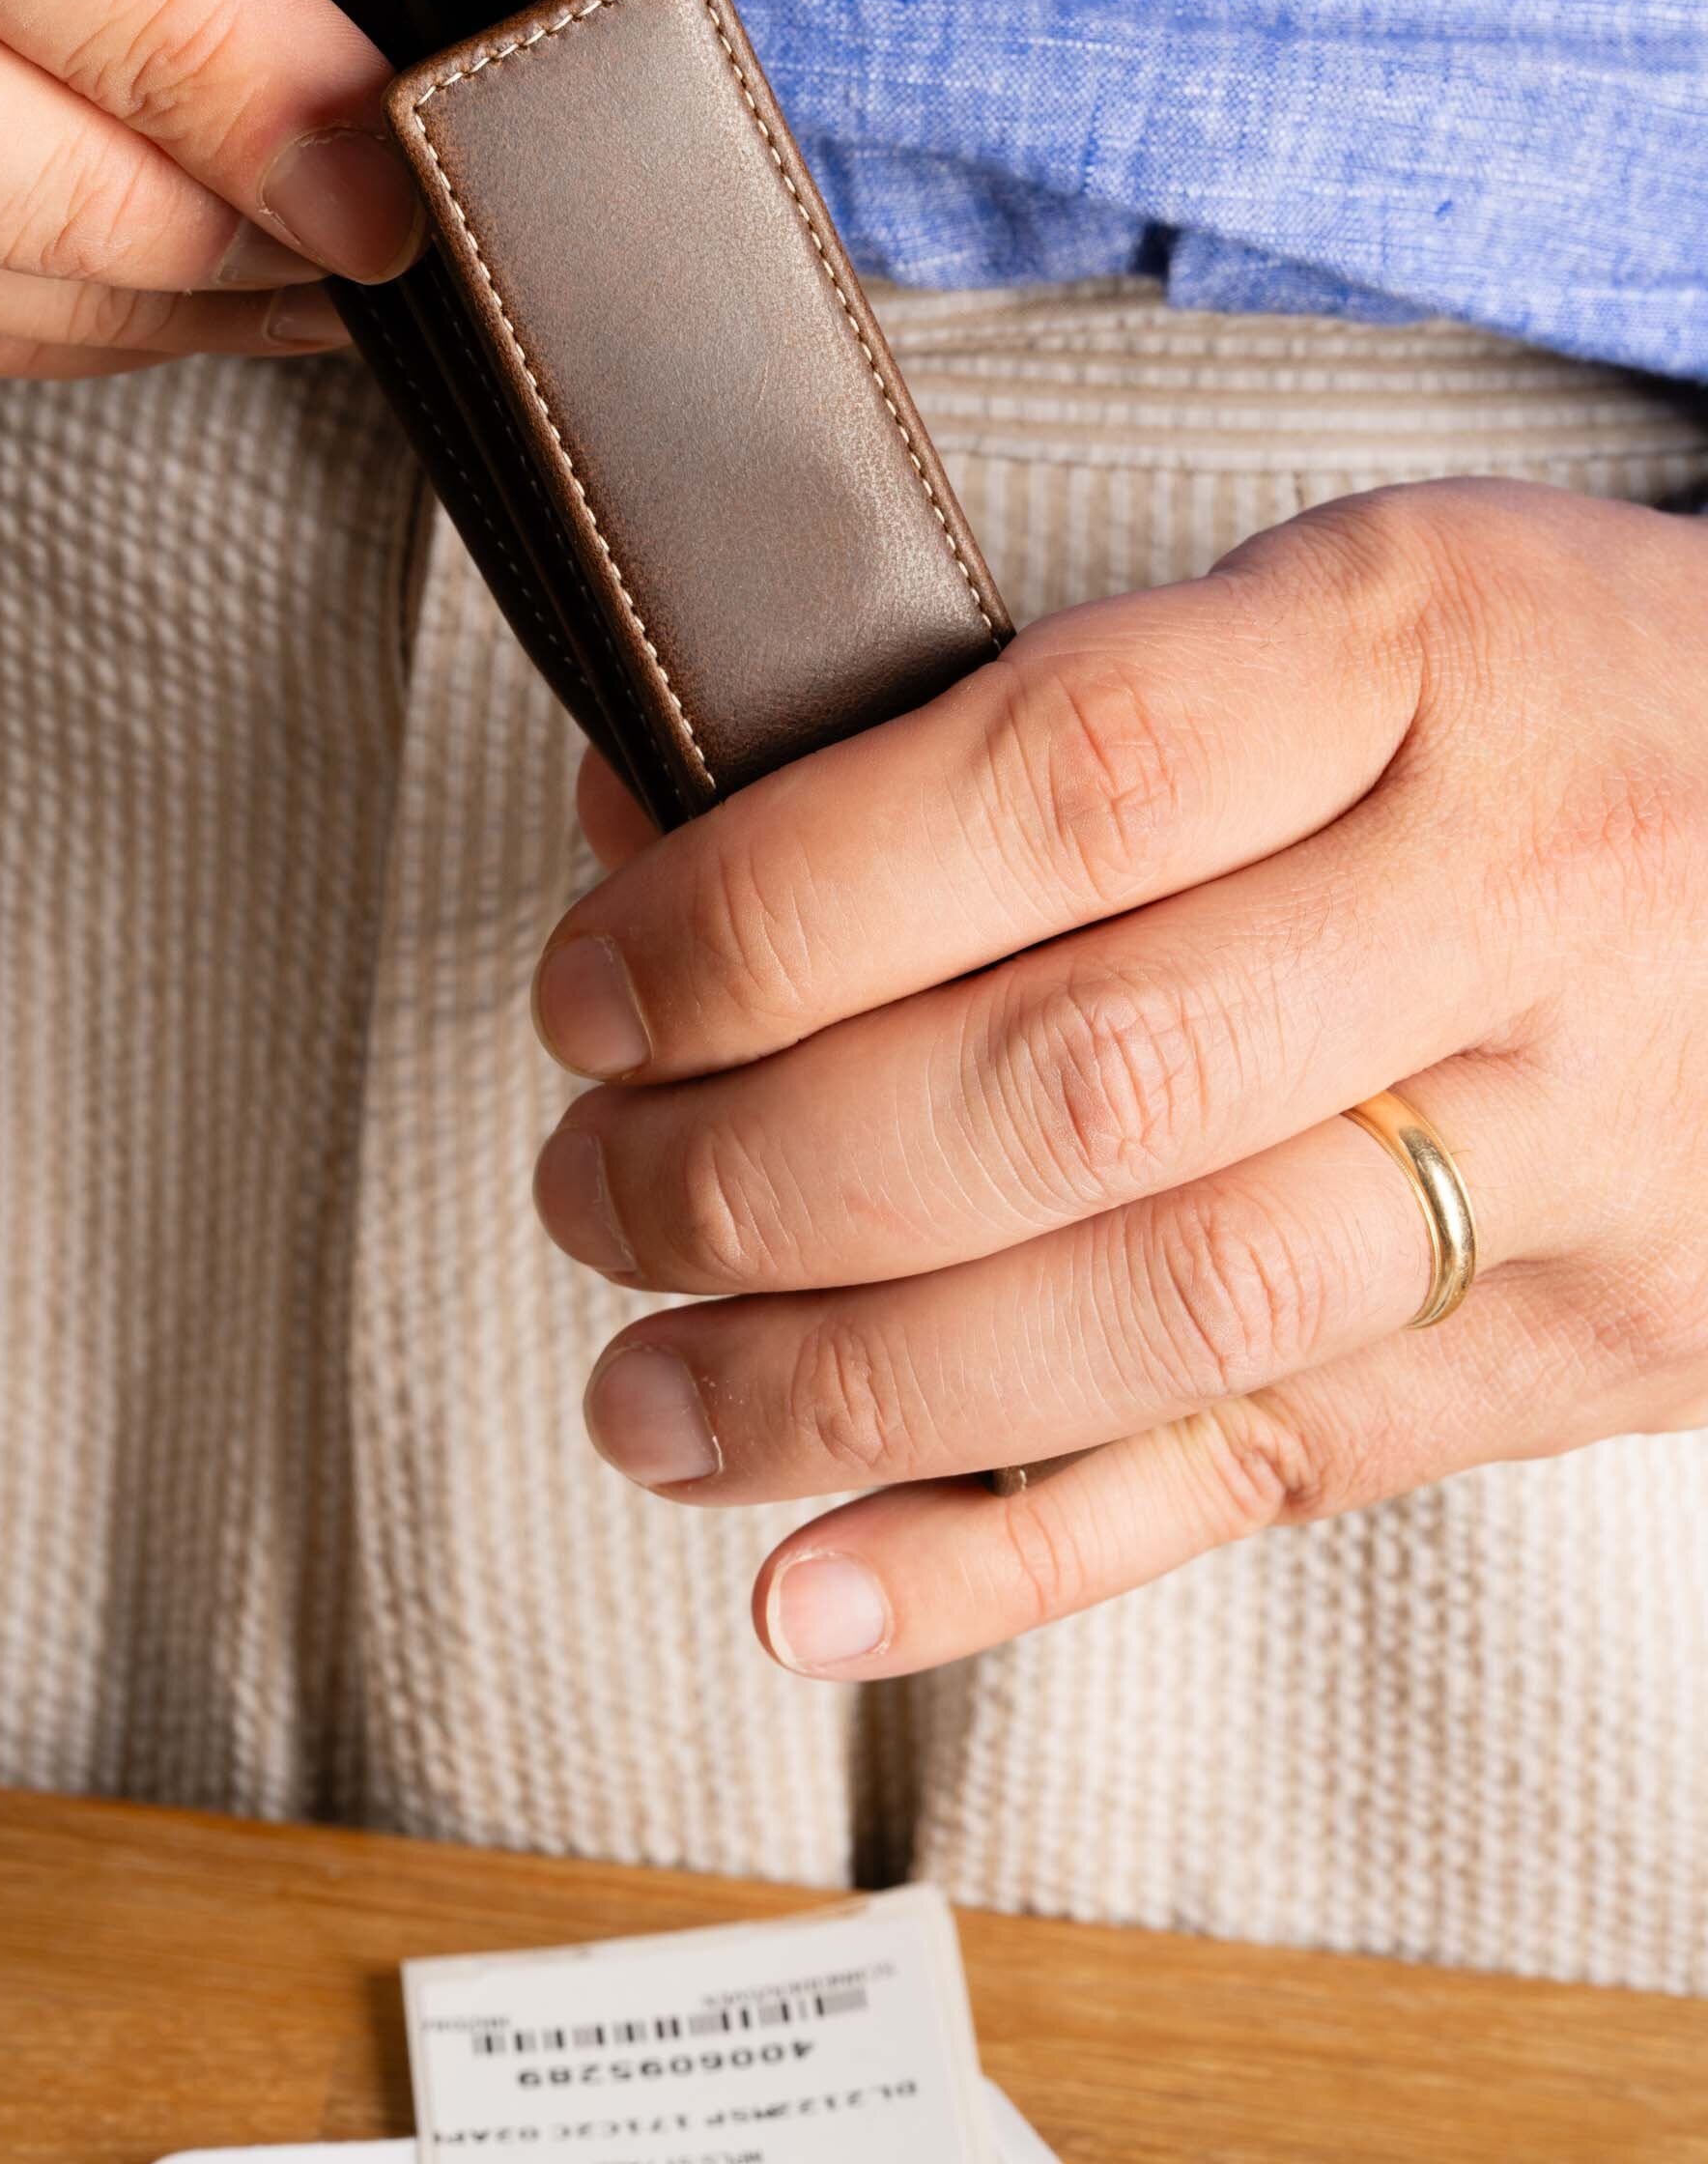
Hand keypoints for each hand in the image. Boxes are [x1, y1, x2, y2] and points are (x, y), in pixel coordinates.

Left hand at [529, 479, 1707, 1677]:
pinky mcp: (1589, 1347)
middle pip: (1081, 1081)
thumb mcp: (1352, 602)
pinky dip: (1020, 1557)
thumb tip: (674, 820)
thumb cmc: (1585, 697)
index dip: (778, 909)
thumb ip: (1043, 719)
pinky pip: (1277, 1476)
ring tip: (653, 1397)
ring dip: (845, 1388)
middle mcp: (1514, 904)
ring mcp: (1576, 1154)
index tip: (603, 984)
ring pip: (1163, 1311)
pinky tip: (829, 1585)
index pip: (1054, 787)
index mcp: (1428, 652)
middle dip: (762, 1169)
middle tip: (598, 1186)